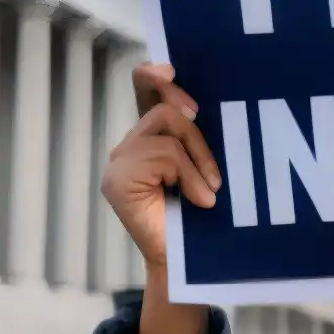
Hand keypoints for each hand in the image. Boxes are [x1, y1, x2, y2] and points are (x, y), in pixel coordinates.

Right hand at [101, 63, 220, 333]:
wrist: (190, 264)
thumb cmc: (204, 217)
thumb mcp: (205, 165)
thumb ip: (198, 136)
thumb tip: (203, 104)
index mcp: (150, 138)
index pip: (144, 90)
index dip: (154, 75)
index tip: (171, 69)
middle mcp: (129, 146)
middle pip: (165, 109)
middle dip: (197, 132)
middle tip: (216, 164)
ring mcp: (119, 162)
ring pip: (167, 128)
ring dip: (199, 160)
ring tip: (210, 193)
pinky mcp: (116, 180)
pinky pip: (163, 154)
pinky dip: (189, 175)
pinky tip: (198, 200)